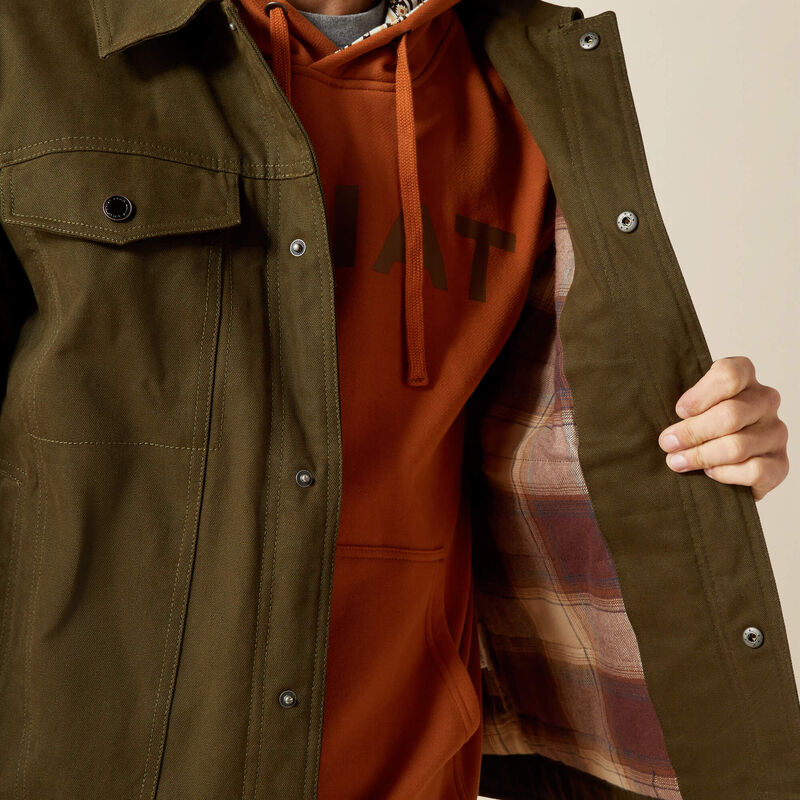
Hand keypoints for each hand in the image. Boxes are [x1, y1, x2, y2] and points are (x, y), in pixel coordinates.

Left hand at [657, 356, 788, 500]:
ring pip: (738, 445)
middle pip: (730, 414)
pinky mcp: (780, 463)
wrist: (720, 461)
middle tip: (667, 444)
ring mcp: (776, 431)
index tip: (679, 411)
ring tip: (677, 462)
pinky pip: (754, 470)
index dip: (700, 396)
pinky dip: (725, 474)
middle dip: (692, 432)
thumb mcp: (688, 407)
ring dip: (701, 456)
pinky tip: (709, 473)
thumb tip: (665, 431)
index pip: (729, 375)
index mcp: (744, 377)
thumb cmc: (698, 425)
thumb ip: (681, 409)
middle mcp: (765, 400)